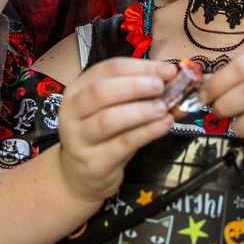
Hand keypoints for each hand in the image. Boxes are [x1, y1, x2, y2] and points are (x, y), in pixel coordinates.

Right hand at [55, 56, 176, 202]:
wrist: (80, 176)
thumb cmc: (101, 136)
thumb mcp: (112, 109)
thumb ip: (135, 94)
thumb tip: (171, 81)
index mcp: (77, 90)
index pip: (107, 69)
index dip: (140, 67)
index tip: (167, 70)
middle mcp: (71, 112)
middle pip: (101, 92)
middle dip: (135, 86)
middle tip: (161, 87)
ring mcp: (79, 139)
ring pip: (108, 119)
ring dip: (140, 111)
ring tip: (163, 108)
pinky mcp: (94, 162)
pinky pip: (122, 143)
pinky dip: (146, 132)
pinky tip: (163, 125)